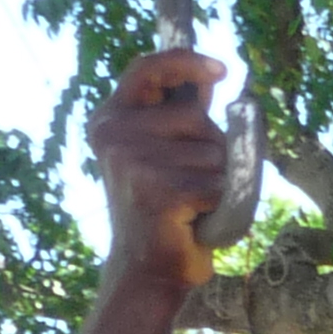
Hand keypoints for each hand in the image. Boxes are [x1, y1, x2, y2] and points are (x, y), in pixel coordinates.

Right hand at [89, 49, 236, 291]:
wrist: (149, 271)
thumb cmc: (168, 212)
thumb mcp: (166, 154)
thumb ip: (181, 118)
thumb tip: (212, 76)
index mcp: (111, 119)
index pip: (147, 71)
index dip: (184, 63)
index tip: (221, 69)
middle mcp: (115, 133)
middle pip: (200, 120)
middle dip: (214, 152)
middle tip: (190, 186)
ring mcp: (133, 160)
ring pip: (216, 155)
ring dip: (218, 184)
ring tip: (190, 206)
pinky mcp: (158, 190)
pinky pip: (220, 186)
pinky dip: (221, 208)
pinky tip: (195, 222)